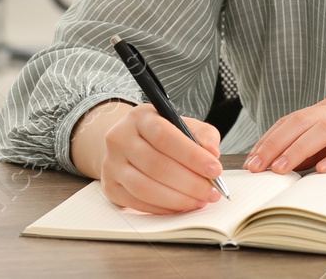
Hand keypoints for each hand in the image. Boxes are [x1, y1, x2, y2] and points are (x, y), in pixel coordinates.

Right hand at [71, 99, 224, 213]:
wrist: (125, 142)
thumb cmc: (159, 134)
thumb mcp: (181, 124)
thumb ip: (202, 134)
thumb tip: (213, 153)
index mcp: (140, 118)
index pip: (165, 137)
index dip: (192, 156)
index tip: (215, 169)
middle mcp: (120, 139)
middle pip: (156, 166)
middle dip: (190, 182)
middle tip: (212, 191)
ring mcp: (111, 165)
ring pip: (145, 188)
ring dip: (178, 199)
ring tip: (200, 201)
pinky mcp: (110, 188)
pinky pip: (138, 203)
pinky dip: (163, 208)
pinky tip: (181, 206)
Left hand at [244, 89, 325, 174]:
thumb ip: (325, 147)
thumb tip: (292, 164)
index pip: (294, 119)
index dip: (271, 138)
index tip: (252, 160)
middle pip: (304, 121)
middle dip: (277, 144)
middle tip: (258, 166)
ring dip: (301, 148)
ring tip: (283, 168)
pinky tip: (325, 168)